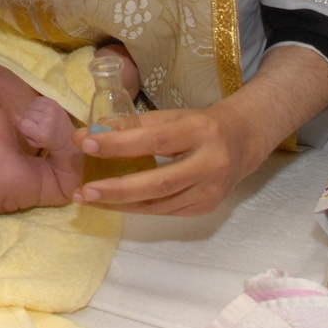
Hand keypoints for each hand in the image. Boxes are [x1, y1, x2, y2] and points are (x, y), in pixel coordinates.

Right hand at [18, 95, 74, 155]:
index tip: (30, 130)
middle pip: (26, 113)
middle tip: (36, 125)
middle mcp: (47, 120)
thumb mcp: (33, 142)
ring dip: (32, 111)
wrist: (66, 137)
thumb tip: (15, 116)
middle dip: (28, 119)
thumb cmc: (47, 141)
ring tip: (40, 118)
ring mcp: (51, 109)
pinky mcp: (54, 102)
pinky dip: (37, 105)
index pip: (22, 123)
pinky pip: (37, 99)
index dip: (23, 126)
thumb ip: (22, 129)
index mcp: (42, 133)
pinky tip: (43, 111)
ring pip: (30, 105)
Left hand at [72, 44, 327, 215]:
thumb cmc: (200, 124)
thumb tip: (91, 133)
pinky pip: (165, 211)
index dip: (119, 144)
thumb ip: (133, 124)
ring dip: (120, 203)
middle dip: (116, 189)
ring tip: (89, 198)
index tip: (87, 144)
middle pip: (158, 183)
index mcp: (200, 132)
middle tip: (83, 191)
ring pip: (159, 204)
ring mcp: (211, 191)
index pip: (154, 140)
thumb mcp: (171, 116)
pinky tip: (114, 203)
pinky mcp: (206, 208)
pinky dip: (137, 208)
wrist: (244, 142)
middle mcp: (210, 165)